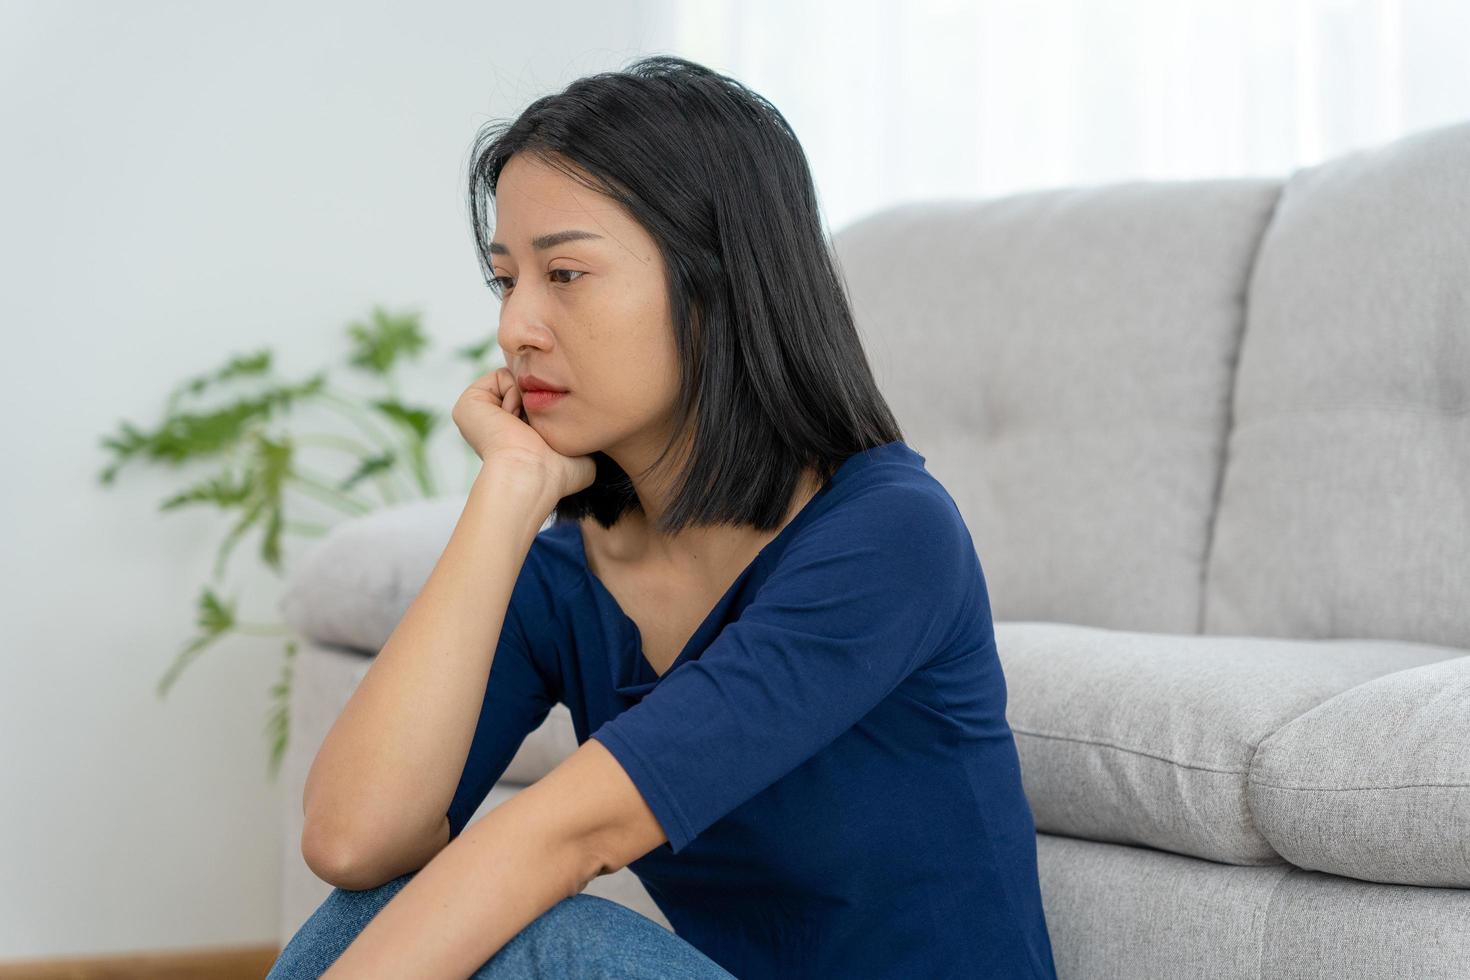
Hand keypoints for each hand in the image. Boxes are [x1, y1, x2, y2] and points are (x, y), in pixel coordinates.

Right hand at [452, 367, 596, 498]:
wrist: (531, 475)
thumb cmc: (557, 473)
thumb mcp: (581, 458)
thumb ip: (586, 441)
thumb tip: (592, 435)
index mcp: (515, 435)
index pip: (539, 403)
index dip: (553, 408)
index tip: (552, 431)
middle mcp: (496, 423)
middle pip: (527, 387)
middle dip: (539, 400)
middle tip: (537, 429)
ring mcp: (481, 412)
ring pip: (516, 380)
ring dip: (527, 400)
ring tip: (524, 427)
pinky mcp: (470, 401)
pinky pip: (502, 376)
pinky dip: (514, 393)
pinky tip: (512, 420)